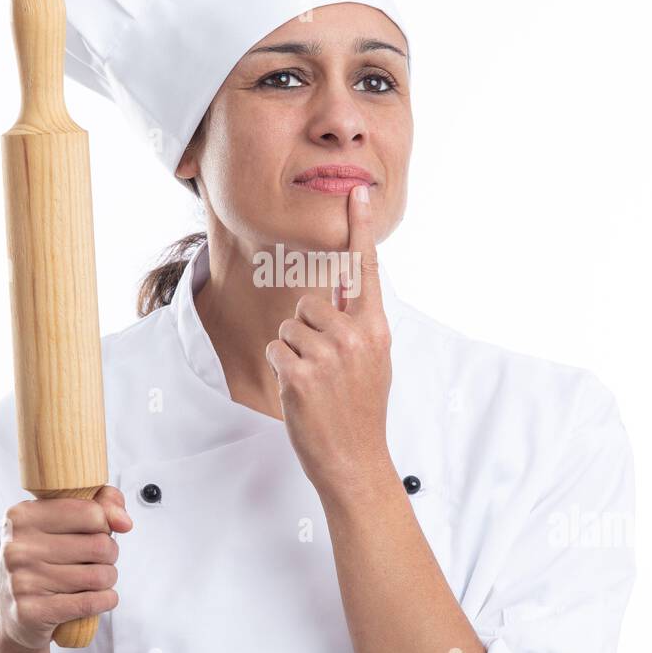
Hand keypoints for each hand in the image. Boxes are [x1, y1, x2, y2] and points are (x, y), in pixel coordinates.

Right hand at [0, 486, 130, 652]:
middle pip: (100, 545)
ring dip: (108, 579)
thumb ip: (101, 504)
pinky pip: (90, 602)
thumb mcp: (60, 523)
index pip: (91, 512)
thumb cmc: (40, 562)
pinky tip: (100, 598)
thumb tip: (124, 522)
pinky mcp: (31, 612)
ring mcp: (22, 581)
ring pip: (99, 576)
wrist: (8, 616)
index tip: (95, 533)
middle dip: (109, 555)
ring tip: (96, 580)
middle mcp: (18, 547)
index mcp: (22, 516)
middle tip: (97, 561)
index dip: (104, 525)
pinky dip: (106, 600)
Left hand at [265, 183, 393, 498]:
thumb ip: (358, 323)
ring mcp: (329, 354)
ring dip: (291, 353)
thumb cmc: (360, 412)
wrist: (355, 462)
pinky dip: (280, 370)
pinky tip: (301, 393)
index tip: (357, 190)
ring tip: (315, 383)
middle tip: (324, 368)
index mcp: (377, 328)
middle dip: (305, 332)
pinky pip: (274, 349)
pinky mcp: (302, 373)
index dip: (359, 227)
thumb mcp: (373, 361)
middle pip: (307, 303)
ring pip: (287, 327)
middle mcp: (355, 335)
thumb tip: (339, 288)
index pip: (365, 269)